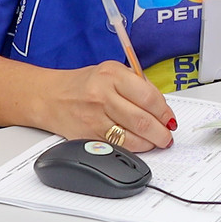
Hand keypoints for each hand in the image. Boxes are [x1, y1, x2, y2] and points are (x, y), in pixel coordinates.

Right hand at [41, 61, 175, 150]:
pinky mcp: (88, 136)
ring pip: (132, 137)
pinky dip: (134, 148)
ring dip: (150, 143)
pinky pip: (118, 146)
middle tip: (167, 135)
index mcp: (112, 75)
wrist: (50, 97)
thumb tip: (161, 107)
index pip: (148, 97)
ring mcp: (94, 118)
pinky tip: (139, 144)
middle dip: (161, 132)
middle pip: (142, 120)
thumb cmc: (84, 85)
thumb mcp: (111, 72)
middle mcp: (102, 95)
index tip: (170, 119)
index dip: (165, 112)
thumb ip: (137, 85)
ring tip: (156, 141)